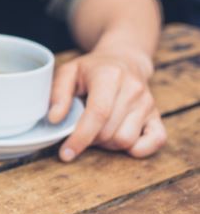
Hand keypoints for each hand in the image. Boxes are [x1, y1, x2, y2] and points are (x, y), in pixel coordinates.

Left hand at [48, 47, 165, 161]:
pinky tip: (120, 141)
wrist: (124, 60)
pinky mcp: (157, 115)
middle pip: (109, 132)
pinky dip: (137, 149)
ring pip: (126, 140)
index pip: (98, 113)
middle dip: (90, 139)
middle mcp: (133, 89)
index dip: (81, 137)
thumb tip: (54, 119)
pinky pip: (156, 141)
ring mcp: (148, 103)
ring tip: (98, 130)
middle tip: (81, 130)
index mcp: (110, 76)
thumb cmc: (92, 69)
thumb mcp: (68, 72)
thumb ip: (58, 94)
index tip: (66, 153)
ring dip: (107, 144)